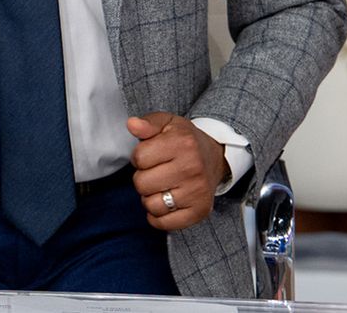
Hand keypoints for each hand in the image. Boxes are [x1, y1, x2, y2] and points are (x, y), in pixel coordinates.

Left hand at [128, 112, 227, 230]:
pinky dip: (158, 217)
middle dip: (142, 177)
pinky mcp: (200, 211)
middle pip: (142, 183)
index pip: (139, 158)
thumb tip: (132, 124)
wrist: (215, 157)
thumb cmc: (185, 141)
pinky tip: (163, 203)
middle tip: (156, 172)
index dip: (139, 157)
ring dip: (149, 197)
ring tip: (160, 186)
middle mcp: (192, 168)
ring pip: (151, 205)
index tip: (150, 156)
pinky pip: (165, 223)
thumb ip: (147, 123)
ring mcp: (197, 192)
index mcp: (182, 143)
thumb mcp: (167, 123)